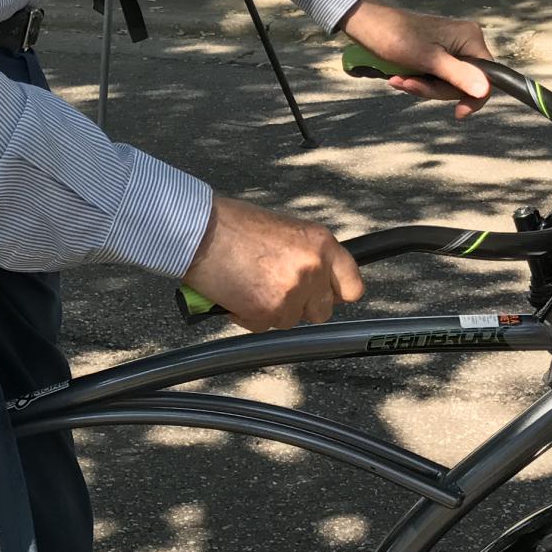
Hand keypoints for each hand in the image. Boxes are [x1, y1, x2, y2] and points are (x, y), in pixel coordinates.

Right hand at [184, 195, 364, 332]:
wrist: (198, 232)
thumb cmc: (233, 225)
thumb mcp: (284, 231)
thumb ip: (306, 256)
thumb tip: (317, 280)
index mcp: (321, 244)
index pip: (353, 286)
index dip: (336, 294)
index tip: (325, 295)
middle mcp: (313, 269)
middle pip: (322, 311)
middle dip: (301, 306)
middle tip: (276, 290)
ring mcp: (292, 292)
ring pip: (291, 320)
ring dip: (272, 311)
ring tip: (249, 285)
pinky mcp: (268, 311)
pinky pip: (265, 326)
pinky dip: (250, 317)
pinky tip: (236, 294)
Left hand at [341, 0, 491, 118]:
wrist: (369, 25)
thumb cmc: (397, 37)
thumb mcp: (429, 60)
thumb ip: (458, 75)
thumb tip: (485, 91)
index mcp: (470, 38)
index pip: (487, 76)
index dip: (474, 97)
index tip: (459, 114)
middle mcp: (465, 42)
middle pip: (465, 83)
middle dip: (436, 89)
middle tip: (410, 84)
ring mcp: (450, 48)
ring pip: (447, 83)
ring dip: (423, 87)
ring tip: (400, 80)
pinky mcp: (436, 54)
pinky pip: (435, 78)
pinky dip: (418, 81)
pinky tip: (400, 78)